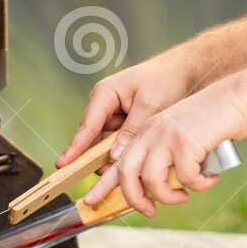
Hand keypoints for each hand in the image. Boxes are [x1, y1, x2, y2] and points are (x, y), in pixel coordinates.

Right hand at [56, 54, 195, 166]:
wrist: (184, 71)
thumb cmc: (165, 80)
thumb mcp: (149, 105)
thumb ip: (131, 131)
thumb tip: (114, 157)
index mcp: (105, 94)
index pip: (87, 126)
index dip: (75, 148)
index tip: (62, 164)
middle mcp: (104, 106)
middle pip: (94, 140)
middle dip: (100, 159)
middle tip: (111, 177)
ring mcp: (113, 116)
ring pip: (107, 146)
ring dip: (116, 158)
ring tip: (131, 169)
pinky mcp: (124, 125)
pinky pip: (119, 144)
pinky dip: (126, 153)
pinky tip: (137, 162)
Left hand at [82, 80, 246, 216]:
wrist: (238, 97)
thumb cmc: (214, 120)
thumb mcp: (180, 136)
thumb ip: (165, 157)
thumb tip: (157, 190)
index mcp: (146, 130)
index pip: (117, 161)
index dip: (102, 185)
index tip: (90, 202)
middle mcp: (151, 132)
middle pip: (126, 174)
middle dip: (134, 200)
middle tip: (150, 211)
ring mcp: (167, 135)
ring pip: (152, 181)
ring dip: (169, 197)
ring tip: (184, 197)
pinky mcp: (186, 141)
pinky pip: (186, 178)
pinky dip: (199, 185)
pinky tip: (210, 178)